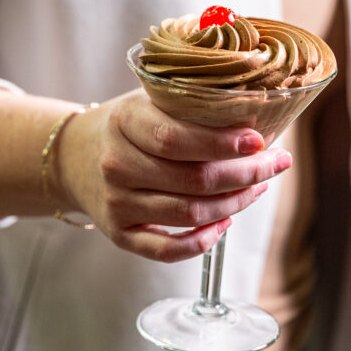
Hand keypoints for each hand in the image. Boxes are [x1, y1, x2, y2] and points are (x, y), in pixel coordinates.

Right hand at [55, 89, 291, 262]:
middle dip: (245, 175)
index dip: (222, 144)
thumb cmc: (129, 126)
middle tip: (275, 163)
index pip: (176, 139)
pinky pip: (166, 250)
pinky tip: (225, 223)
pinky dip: (202, 242)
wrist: (75, 156)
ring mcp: (116, 203)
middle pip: (192, 180)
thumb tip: (262, 111)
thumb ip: (194, 104)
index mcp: (124, 122)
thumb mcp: (151, 100)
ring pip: (188, 214)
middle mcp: (116, 165)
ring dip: (234, 204)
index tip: (260, 141)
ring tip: (257, 187)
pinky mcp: (119, 233)